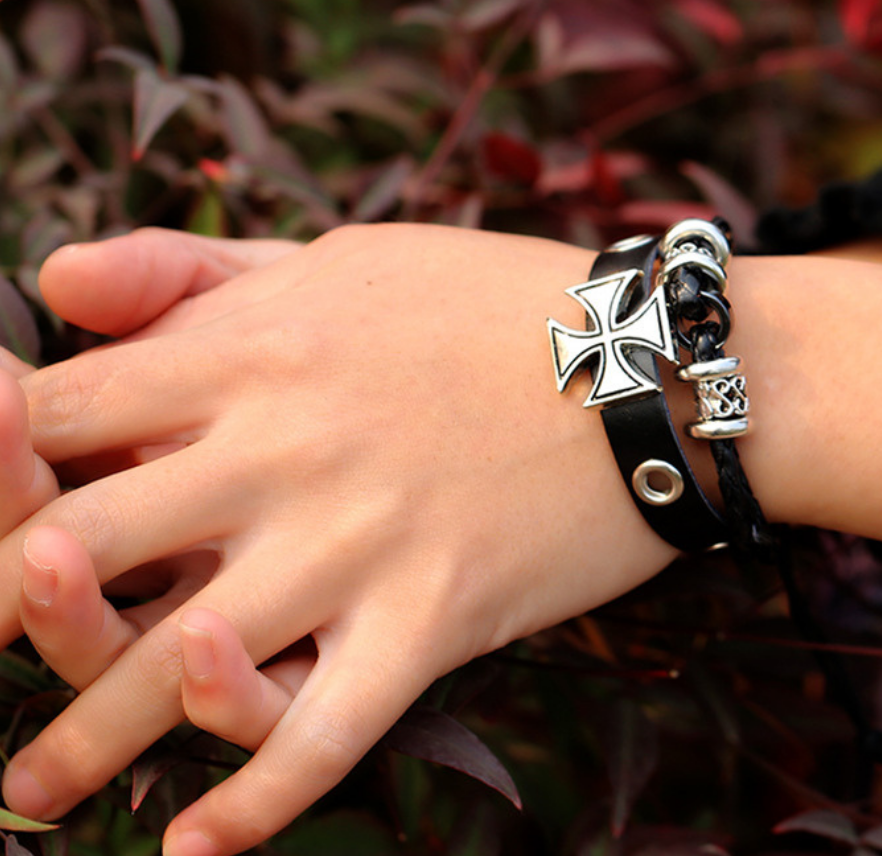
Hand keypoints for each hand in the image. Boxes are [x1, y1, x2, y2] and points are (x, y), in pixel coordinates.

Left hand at [2, 223, 675, 855]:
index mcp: (247, 353)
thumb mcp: (332, 256)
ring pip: (177, 670)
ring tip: (30, 792)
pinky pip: (325, 733)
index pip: (51, 420)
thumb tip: (47, 283)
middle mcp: (279, 451)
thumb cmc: (482, 301)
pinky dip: (254, 803)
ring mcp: (355, 541)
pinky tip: (198, 848)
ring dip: (85, 747)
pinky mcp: (433, 615)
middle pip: (73, 554)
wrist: (647, 360)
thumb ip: (190, 269)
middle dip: (3, 615)